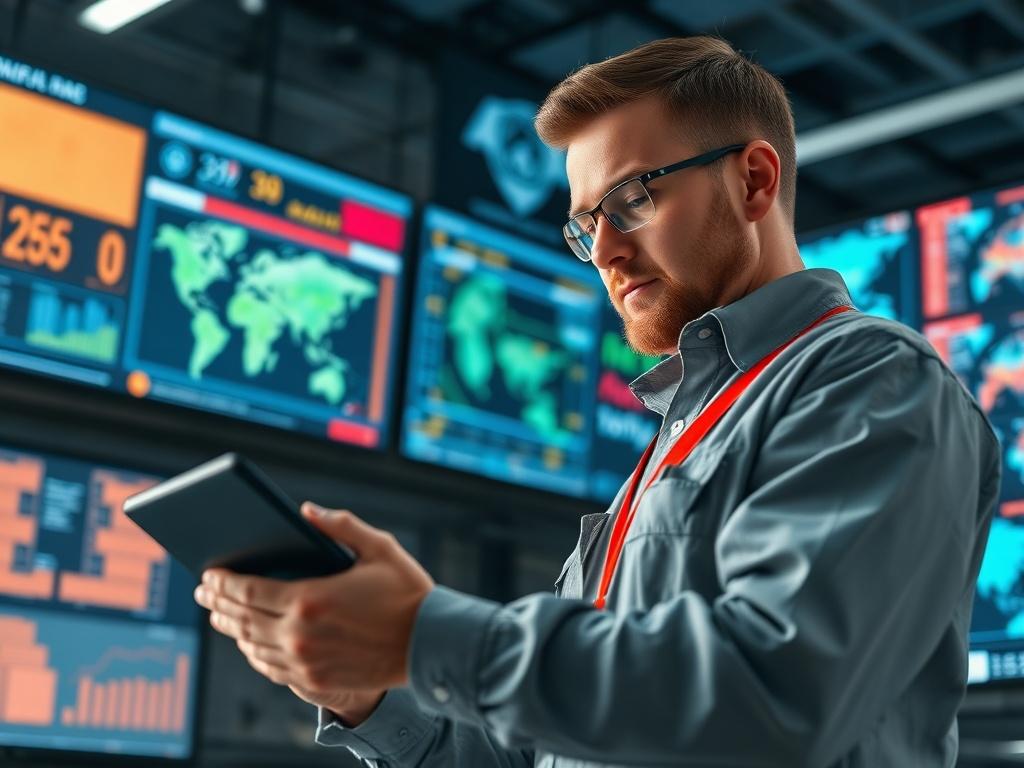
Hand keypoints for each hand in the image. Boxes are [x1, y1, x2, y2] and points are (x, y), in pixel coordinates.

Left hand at [193, 504, 433, 709]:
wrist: (432, 643)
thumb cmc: (407, 592)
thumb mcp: (379, 547)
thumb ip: (340, 525)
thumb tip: (305, 510)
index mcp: (310, 599)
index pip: (247, 590)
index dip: (222, 582)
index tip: (208, 573)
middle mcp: (299, 635)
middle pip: (242, 618)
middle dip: (218, 603)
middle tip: (204, 591)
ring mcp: (305, 663)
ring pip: (251, 645)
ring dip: (231, 628)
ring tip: (221, 614)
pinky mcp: (315, 681)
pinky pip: (270, 668)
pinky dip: (253, 652)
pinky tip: (250, 642)